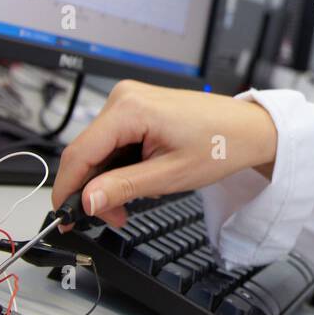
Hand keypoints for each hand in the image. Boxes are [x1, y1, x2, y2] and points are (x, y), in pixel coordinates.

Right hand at [52, 80, 278, 227]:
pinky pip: (112, 140)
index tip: (64, 217)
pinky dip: (118, 165)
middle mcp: (124, 97)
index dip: (67, 189)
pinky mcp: (136, 107)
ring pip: (98, 149)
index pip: (79, 153)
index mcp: (129, 108)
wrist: (248, 129)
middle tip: (112, 217)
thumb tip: (86, 201)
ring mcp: (129, 99)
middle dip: (93, 189)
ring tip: (134, 200)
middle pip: (86, 152)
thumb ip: (122, 188)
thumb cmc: (221, 143)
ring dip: (107, 179)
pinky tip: (138, 178)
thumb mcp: (169, 176)